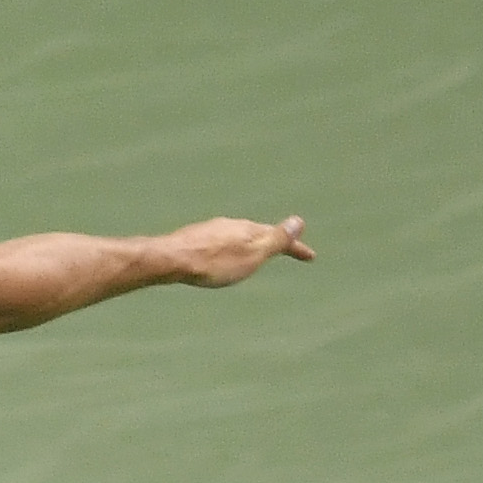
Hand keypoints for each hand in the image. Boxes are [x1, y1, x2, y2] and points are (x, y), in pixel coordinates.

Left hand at [166, 215, 314, 287]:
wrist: (171, 259)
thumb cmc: (214, 262)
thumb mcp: (251, 254)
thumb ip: (275, 240)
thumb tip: (299, 220)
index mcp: (250, 231)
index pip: (280, 238)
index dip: (296, 247)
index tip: (310, 256)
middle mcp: (232, 225)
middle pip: (258, 233)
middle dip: (272, 242)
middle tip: (284, 248)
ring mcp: (212, 230)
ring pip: (237, 236)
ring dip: (248, 244)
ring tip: (252, 253)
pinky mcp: (194, 238)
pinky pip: (218, 242)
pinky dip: (227, 248)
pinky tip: (218, 254)